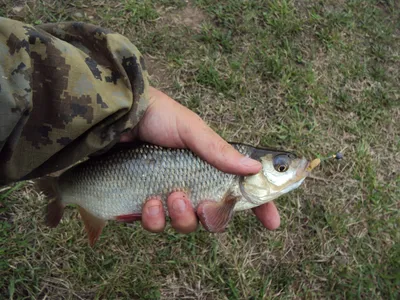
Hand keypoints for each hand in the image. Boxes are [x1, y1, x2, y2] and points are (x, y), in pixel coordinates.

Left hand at [120, 87, 279, 232]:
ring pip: (187, 225)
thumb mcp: (191, 129)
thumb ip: (219, 151)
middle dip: (212, 217)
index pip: (241, 193)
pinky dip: (155, 218)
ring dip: (182, 216)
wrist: (118, 118)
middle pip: (215, 218)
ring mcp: (169, 197)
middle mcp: (193, 185)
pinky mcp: (145, 205)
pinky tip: (148, 201)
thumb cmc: (158, 116)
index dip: (260, 208)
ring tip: (171, 195)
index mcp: (210, 167)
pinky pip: (157, 226)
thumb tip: (253, 168)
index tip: (272, 222)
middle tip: (203, 204)